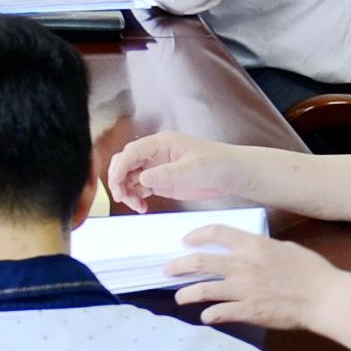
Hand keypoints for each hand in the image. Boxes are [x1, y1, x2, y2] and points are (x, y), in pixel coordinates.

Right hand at [109, 132, 265, 210]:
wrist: (233, 174)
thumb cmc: (217, 164)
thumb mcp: (191, 169)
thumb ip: (164, 174)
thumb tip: (141, 179)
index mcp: (161, 143)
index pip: (130, 153)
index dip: (119, 169)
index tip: (117, 186)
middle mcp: (155, 154)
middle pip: (125, 163)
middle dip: (119, 180)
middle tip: (123, 198)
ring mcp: (157, 167)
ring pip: (130, 177)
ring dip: (127, 191)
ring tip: (137, 206)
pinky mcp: (162, 181)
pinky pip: (140, 188)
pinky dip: (136, 197)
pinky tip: (142, 207)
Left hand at [170, 227, 345, 336]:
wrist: (324, 298)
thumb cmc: (310, 270)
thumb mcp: (284, 248)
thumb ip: (260, 248)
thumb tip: (246, 248)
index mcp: (253, 245)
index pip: (217, 233)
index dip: (197, 235)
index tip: (187, 240)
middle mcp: (243, 265)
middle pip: (200, 262)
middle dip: (179, 266)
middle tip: (168, 270)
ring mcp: (244, 289)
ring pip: (204, 290)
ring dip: (187, 293)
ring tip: (179, 297)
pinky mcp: (248, 311)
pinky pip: (220, 313)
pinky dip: (209, 315)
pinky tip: (206, 316)